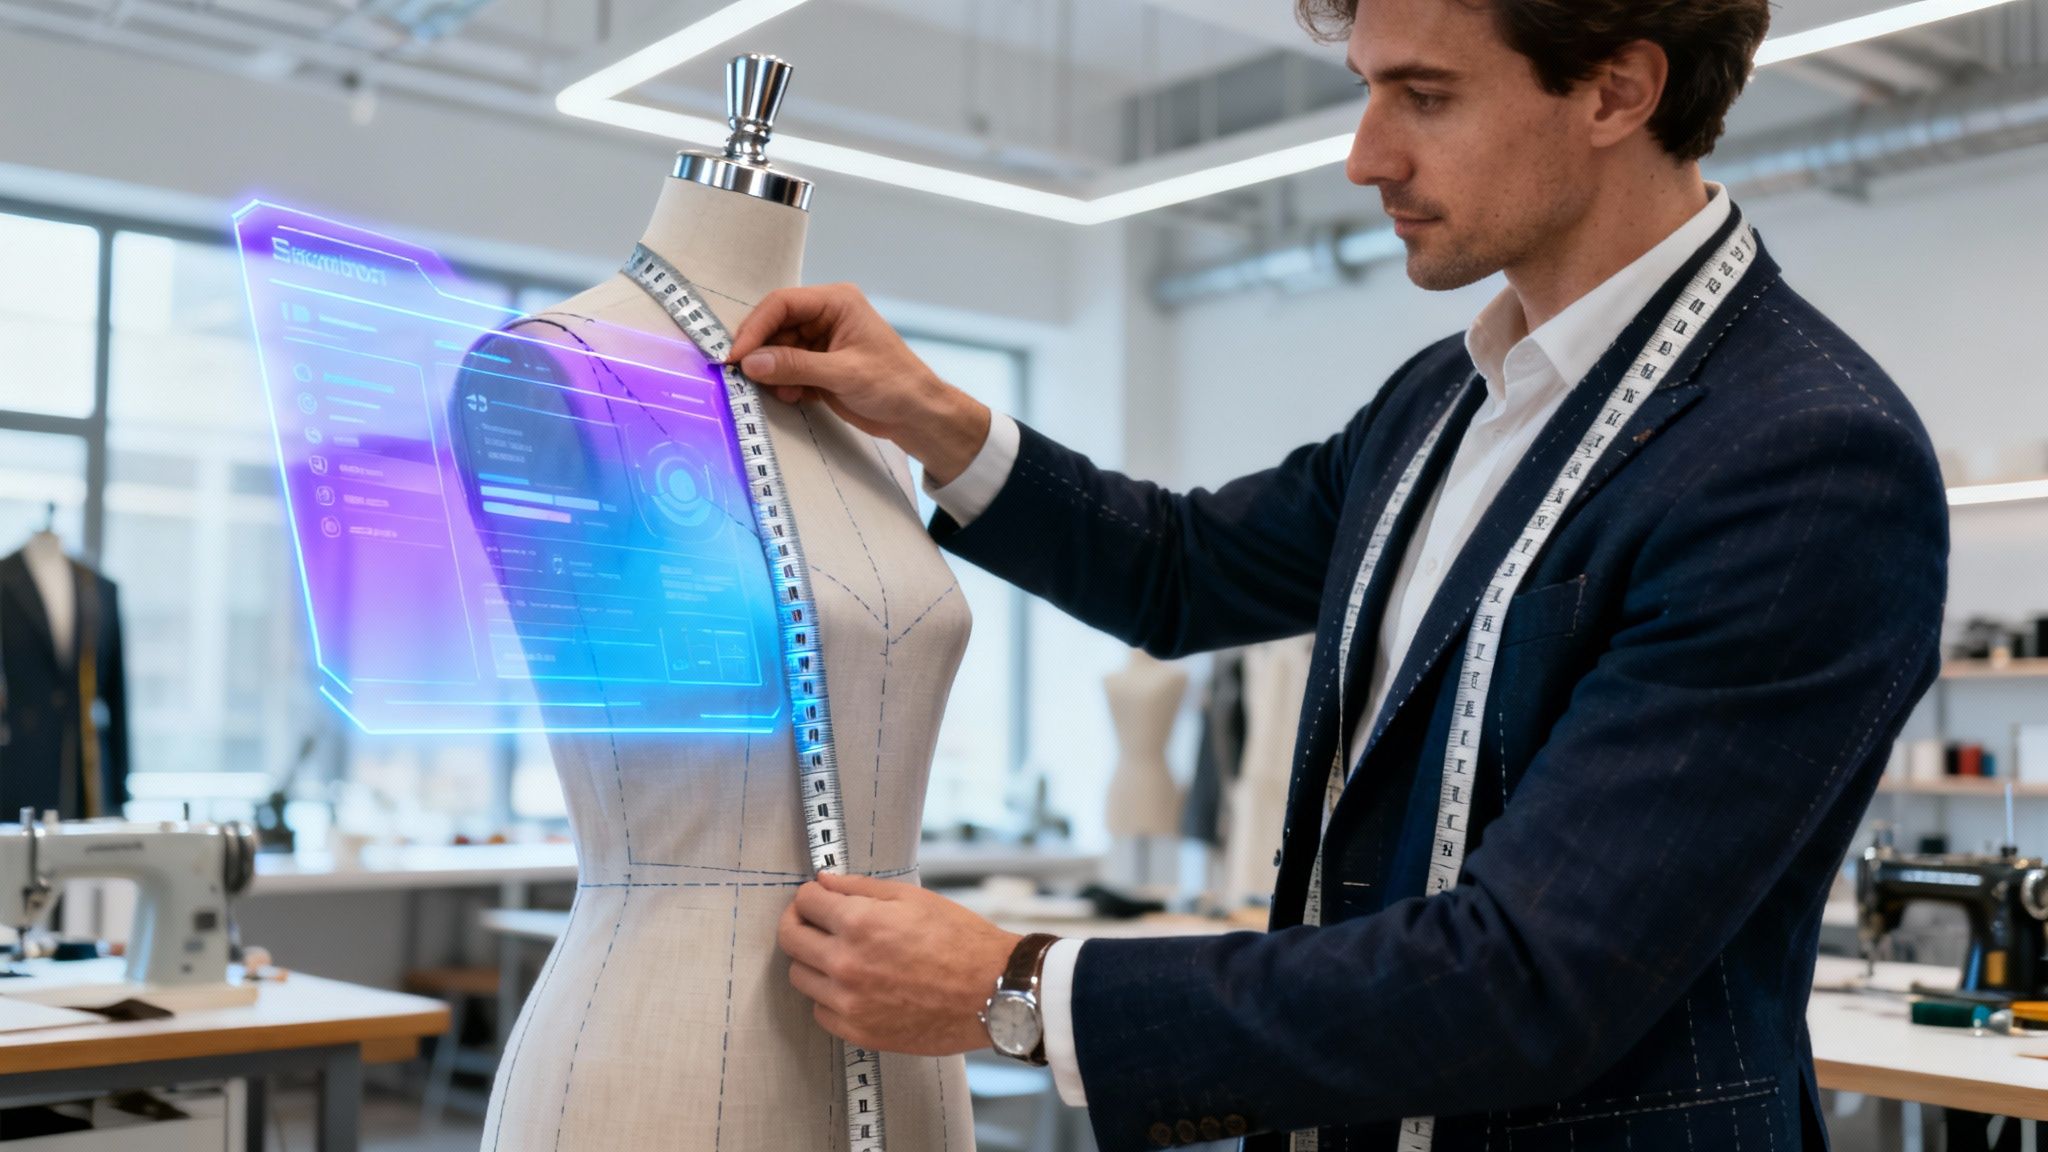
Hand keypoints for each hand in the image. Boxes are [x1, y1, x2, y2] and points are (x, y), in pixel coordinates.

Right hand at [728, 284, 992, 485]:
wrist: (917, 416)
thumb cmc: (894, 385)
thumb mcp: (843, 374)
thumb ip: (795, 366)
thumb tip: (751, 362)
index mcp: (836, 302)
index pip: (782, 304)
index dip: (756, 327)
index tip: (736, 355)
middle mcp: (826, 317)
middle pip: (775, 326)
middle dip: (761, 352)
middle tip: (744, 376)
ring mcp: (821, 342)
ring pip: (778, 351)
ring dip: (772, 372)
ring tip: (781, 391)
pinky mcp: (819, 366)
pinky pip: (787, 369)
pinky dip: (784, 384)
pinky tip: (794, 397)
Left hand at [777, 871, 1020, 1055]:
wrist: (993, 992)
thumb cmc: (960, 942)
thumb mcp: (912, 898)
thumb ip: (860, 888)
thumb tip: (823, 881)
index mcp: (859, 924)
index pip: (805, 902)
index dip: (810, 894)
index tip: (818, 897)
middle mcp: (846, 964)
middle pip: (790, 939)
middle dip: (799, 922)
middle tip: (816, 921)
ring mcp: (850, 1003)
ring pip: (800, 977)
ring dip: (813, 961)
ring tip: (841, 954)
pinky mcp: (859, 1032)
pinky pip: (820, 1011)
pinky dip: (829, 997)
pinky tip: (854, 986)